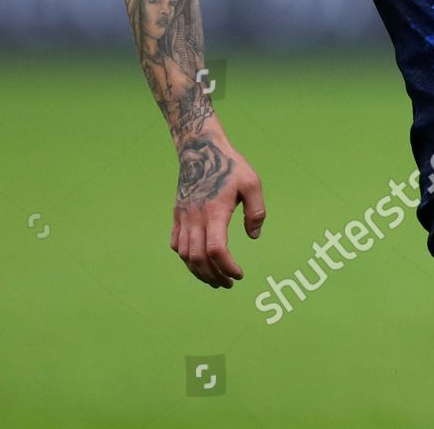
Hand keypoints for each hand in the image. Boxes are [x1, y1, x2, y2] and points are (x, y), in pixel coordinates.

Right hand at [170, 136, 265, 288]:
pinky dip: (187, 259)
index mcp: (214, 211)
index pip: (216, 249)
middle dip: (214, 276)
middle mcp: (194, 217)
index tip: (239, 274)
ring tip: (216, 279)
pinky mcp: (176, 215)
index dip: (227, 267)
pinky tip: (199, 263)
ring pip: (185, 255)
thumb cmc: (230, 166)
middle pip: (198, 258)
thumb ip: (256, 211)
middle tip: (229, 284)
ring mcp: (182, 217)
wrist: (200, 150)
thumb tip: (254, 236)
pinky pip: (177, 244)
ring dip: (199, 271)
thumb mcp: (252, 183)